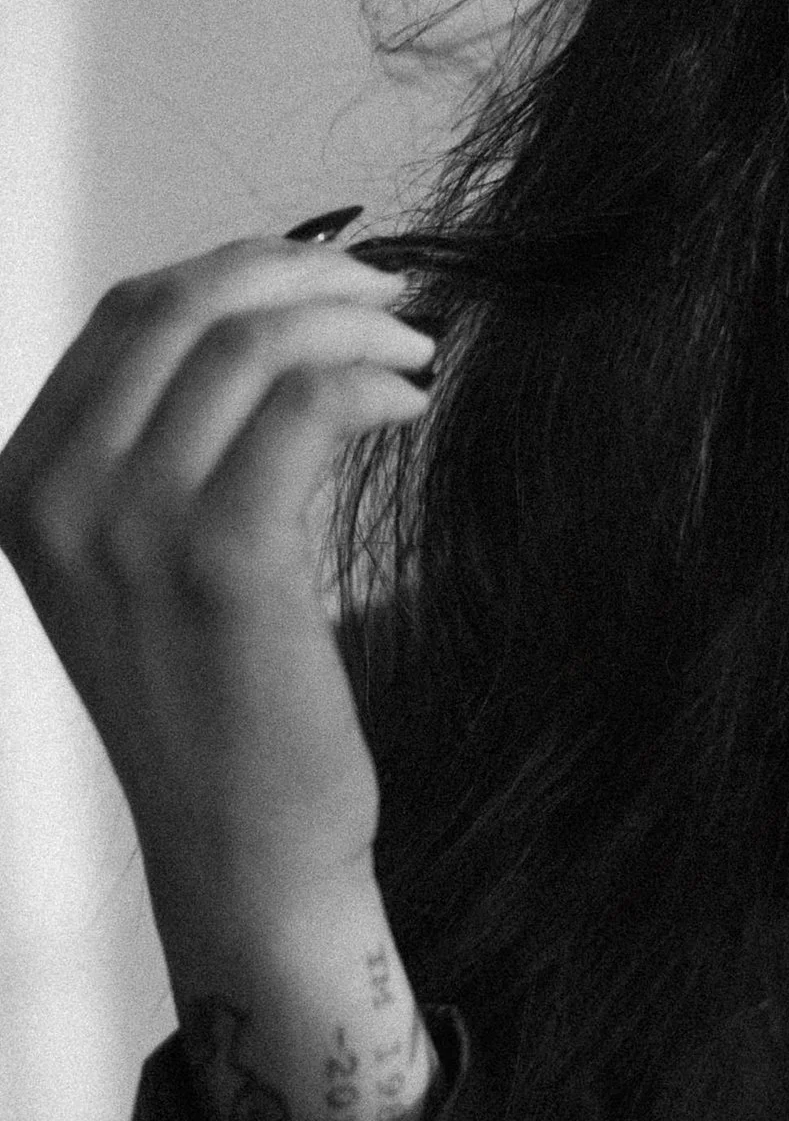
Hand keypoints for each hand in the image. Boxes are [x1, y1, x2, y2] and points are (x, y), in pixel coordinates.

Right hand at [0, 230, 435, 940]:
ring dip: (352, 321)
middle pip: (179, 307)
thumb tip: (260, 317)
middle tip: (391, 292)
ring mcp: (127, 526)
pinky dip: (370, 378)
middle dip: (300, 271)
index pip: (128, 314)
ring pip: (246, 345)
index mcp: (24, 483)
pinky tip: (414, 403)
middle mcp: (55, 495)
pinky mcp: (222, 561)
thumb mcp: (144, 564)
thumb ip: (164, 450)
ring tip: (417, 350)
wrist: (243, 851)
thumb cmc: (221, 707)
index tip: (329, 273)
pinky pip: (304, 406)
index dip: (240, 269)